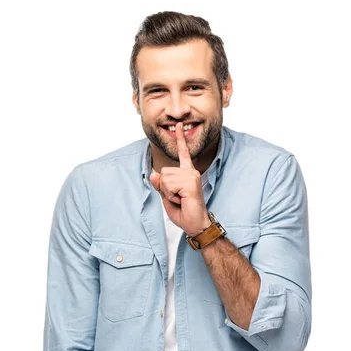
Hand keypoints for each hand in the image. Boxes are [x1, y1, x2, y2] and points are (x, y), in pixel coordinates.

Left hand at [149, 122, 210, 236]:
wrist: (195, 224)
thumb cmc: (184, 211)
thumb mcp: (167, 197)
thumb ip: (160, 185)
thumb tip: (155, 175)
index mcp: (187, 173)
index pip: (183, 154)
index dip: (180, 140)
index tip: (178, 126)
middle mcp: (191, 172)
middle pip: (163, 172)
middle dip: (164, 188)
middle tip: (177, 198)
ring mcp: (192, 176)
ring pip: (164, 179)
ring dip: (168, 193)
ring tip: (180, 199)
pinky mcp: (190, 183)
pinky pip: (168, 185)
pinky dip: (170, 195)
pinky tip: (182, 200)